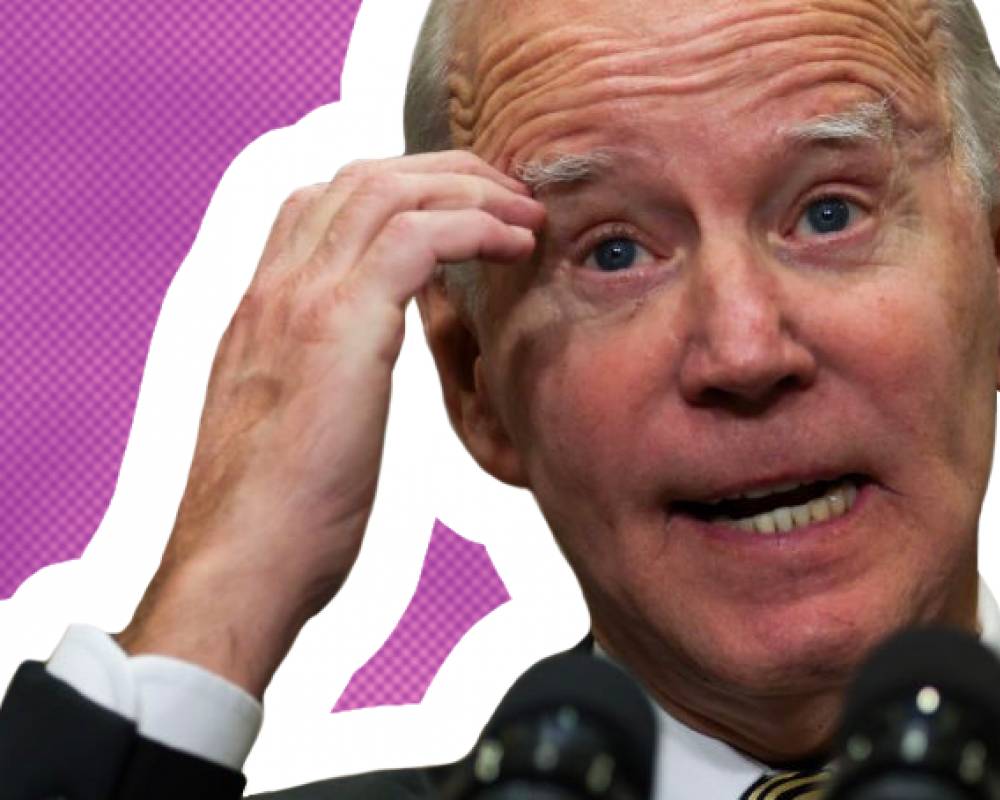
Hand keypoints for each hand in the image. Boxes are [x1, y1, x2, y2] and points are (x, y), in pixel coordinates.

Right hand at [117, 151, 542, 697]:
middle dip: (444, 174)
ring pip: (387, 191)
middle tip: (510, 195)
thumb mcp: (300, 428)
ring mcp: (300, 302)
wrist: (241, 565)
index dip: (398, 189)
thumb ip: (322, 381)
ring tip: (525, 214)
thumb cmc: (279, 523)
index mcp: (261, 311)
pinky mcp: (338, 327)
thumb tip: (354, 381)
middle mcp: (273, 290)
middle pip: (359, 178)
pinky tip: (515, 245)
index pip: (320, 204)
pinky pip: (415, 236)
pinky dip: (473, 225)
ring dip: (469, 190)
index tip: (464, 208)